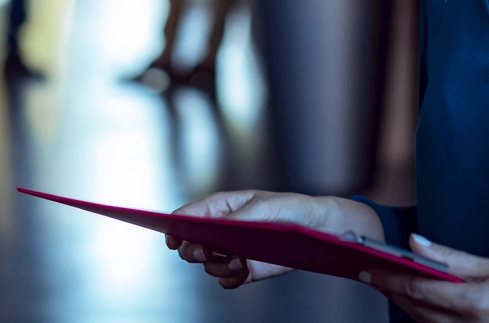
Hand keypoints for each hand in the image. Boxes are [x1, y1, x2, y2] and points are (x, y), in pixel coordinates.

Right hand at [166, 191, 375, 288]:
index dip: (175, 226)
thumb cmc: (289, 209)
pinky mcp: (244, 269)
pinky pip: (225, 281)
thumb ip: (236, 218)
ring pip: (207, 265)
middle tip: (205, 251)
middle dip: (193, 250)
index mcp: (221, 208)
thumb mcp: (264, 208)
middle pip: (190, 244)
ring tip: (238, 260)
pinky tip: (244, 271)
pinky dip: (230, 279)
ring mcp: (231, 251)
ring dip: (218, 266)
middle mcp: (221, 231)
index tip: (172, 237)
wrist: (315, 231)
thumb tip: (213, 228)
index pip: (188, 216)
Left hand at [363, 236, 488, 322]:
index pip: (419, 289)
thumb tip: (416, 242)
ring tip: (388, 283)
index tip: (367, 266)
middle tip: (369, 272)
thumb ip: (452, 257)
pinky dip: (426, 319)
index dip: (388, 277)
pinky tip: (418, 304)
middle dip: (391, 290)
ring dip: (405, 305)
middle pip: (416, 311)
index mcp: (476, 304)